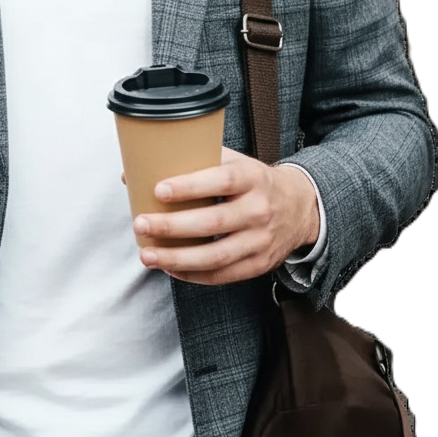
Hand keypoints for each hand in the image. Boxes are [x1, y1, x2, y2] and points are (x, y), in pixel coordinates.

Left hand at [122, 148, 319, 285]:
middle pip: (212, 223)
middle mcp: (259, 209)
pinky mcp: (259, 264)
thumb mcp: (235, 162)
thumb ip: (194, 162)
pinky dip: (193, 275)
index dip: (189, 187)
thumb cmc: (253, 181)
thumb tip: (137, 172)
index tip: (158, 190)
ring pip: (215, 256)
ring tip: (148, 254)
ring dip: (177, 258)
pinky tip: (170, 268)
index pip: (221, 181)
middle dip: (172, 227)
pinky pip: (222, 275)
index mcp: (252, 178)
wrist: (300, 207)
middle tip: (141, 224)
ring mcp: (260, 240)